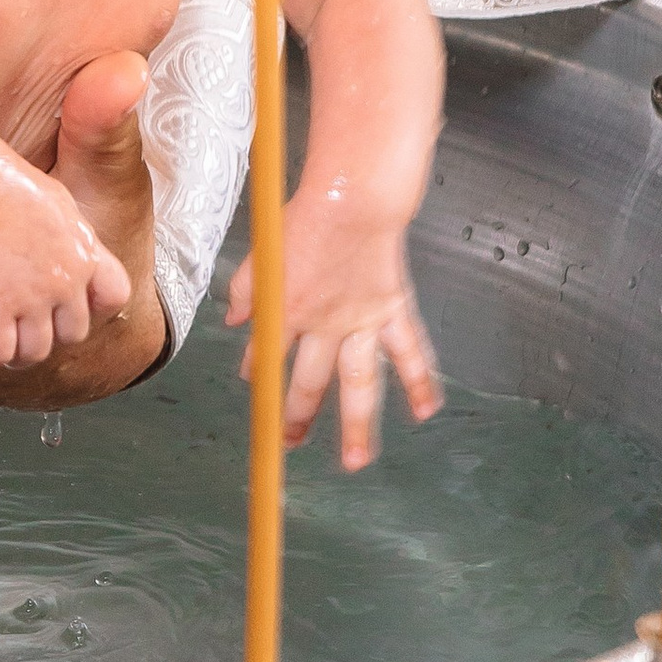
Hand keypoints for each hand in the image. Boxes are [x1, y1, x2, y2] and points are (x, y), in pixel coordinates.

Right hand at [0, 161, 133, 373]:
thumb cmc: (8, 184)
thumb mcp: (57, 201)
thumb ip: (67, 230)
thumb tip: (59, 233)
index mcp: (84, 254)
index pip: (116, 295)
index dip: (98, 309)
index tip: (73, 304)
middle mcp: (66, 283)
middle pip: (73, 334)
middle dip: (50, 334)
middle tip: (23, 324)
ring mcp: (34, 300)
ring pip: (36, 353)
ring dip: (15, 356)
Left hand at [227, 211, 440, 471]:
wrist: (353, 200)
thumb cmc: (307, 217)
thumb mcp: (265, 251)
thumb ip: (248, 288)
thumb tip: (237, 319)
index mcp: (288, 310)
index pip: (269, 354)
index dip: (259, 371)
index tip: (255, 382)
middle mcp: (325, 325)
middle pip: (310, 382)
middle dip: (298, 416)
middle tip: (290, 443)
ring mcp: (361, 322)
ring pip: (359, 383)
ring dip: (358, 426)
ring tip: (357, 461)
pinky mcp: (392, 310)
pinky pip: (409, 352)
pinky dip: (419, 381)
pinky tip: (425, 410)